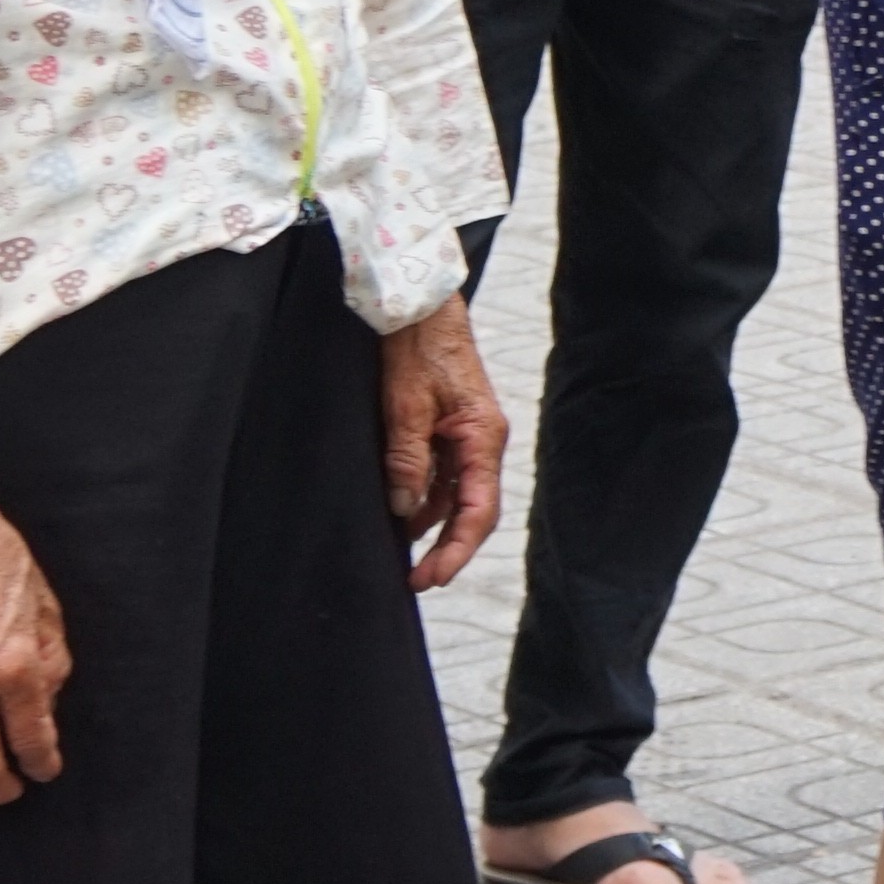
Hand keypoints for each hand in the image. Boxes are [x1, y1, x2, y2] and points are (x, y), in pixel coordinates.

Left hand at [376, 299, 508, 592]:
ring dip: (431, 524)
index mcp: (482, 437)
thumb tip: (405, 511)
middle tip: (414, 579)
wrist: (418, 305)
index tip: (430, 578)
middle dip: (446, 548)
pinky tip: (401, 513)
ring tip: (400, 551)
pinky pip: (442, 475)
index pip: (478, 511)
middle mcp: (483, 441)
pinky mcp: (451, 428)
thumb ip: (408, 461)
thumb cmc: (417, 347)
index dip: (456, 550)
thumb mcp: (405, 406)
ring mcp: (468, 435)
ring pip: (455, 495)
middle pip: (472, 510)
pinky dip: (424, 498)